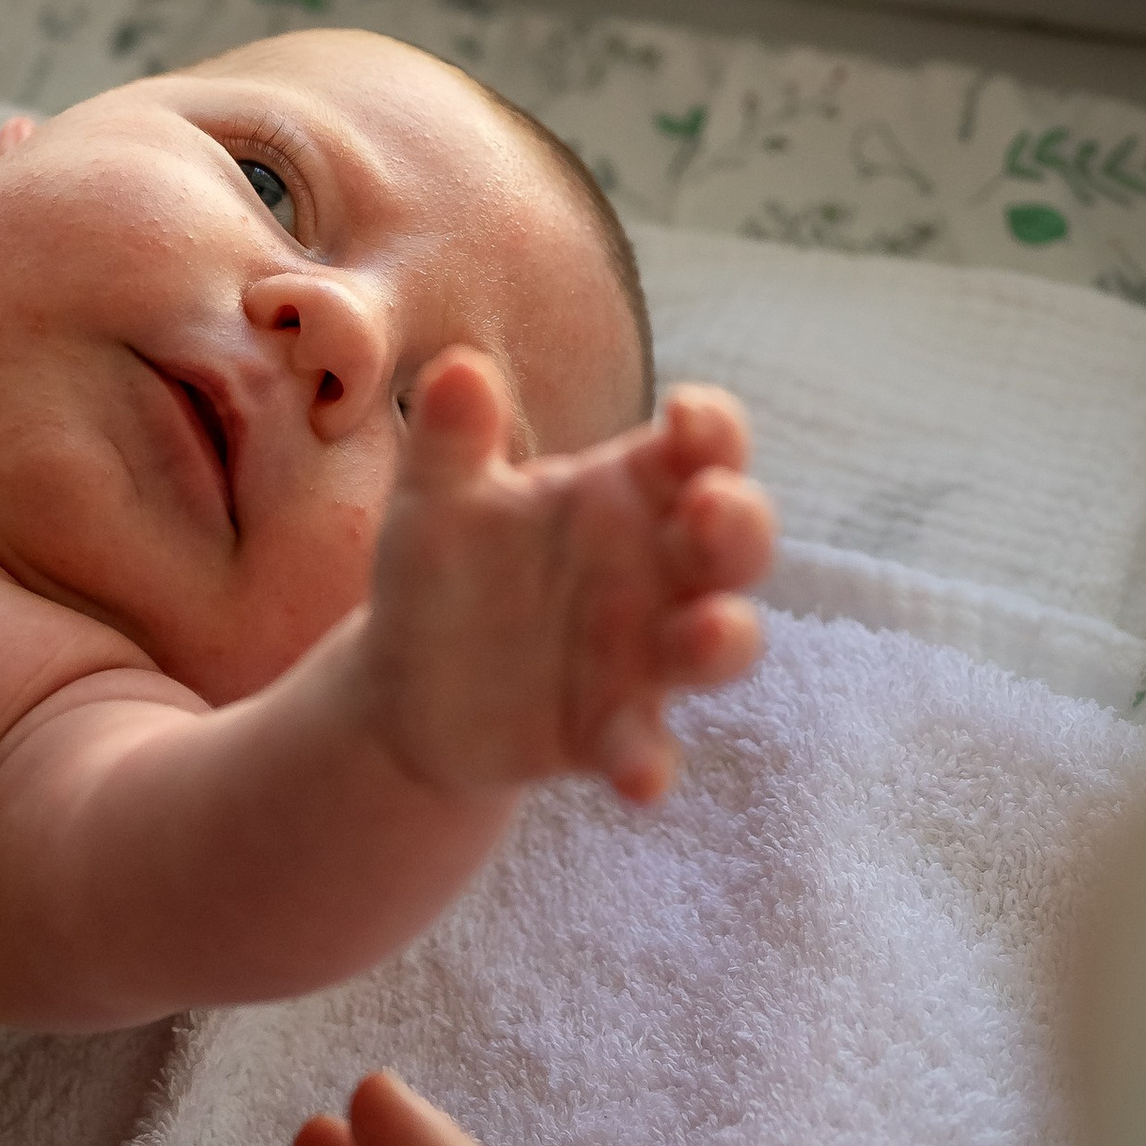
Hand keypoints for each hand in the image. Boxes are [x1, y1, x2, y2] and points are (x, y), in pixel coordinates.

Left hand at [361, 365, 769, 805]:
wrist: (405, 684)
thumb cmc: (442, 567)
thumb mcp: (436, 498)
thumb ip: (453, 440)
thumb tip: (456, 367)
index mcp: (626, 491)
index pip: (699, 447)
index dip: (711, 428)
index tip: (683, 414)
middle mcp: (657, 569)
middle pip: (735, 538)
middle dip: (739, 523)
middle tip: (710, 509)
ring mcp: (644, 654)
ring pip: (720, 642)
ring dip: (726, 637)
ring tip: (709, 630)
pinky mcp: (613, 732)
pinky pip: (646, 746)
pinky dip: (648, 761)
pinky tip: (638, 778)